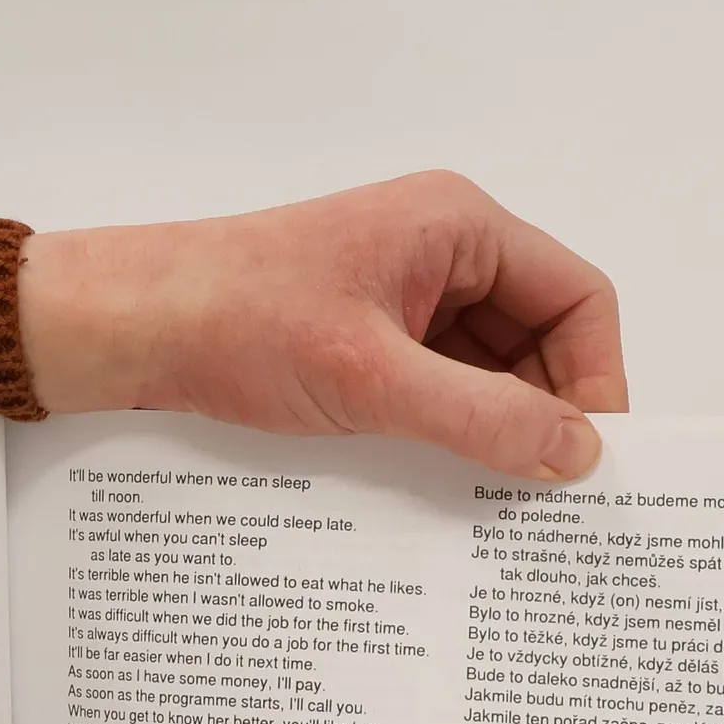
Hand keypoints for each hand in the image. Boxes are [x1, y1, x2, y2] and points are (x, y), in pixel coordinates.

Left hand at [18, 171, 626, 480]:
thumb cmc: (236, 319)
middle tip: (542, 494)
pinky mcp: (367, 335)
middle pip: (539, 338)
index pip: (576, 297)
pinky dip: (446, 429)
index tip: (586, 457)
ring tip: (489, 497)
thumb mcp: (371, 378)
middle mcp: (442, 251)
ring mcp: (402, 294)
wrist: (128, 325)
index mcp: (458, 226)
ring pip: (488, 369)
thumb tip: (579, 456)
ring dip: (492, 428)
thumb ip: (482, 418)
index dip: (596, 377)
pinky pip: (437, 384)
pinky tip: (438, 479)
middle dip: (543, 411)